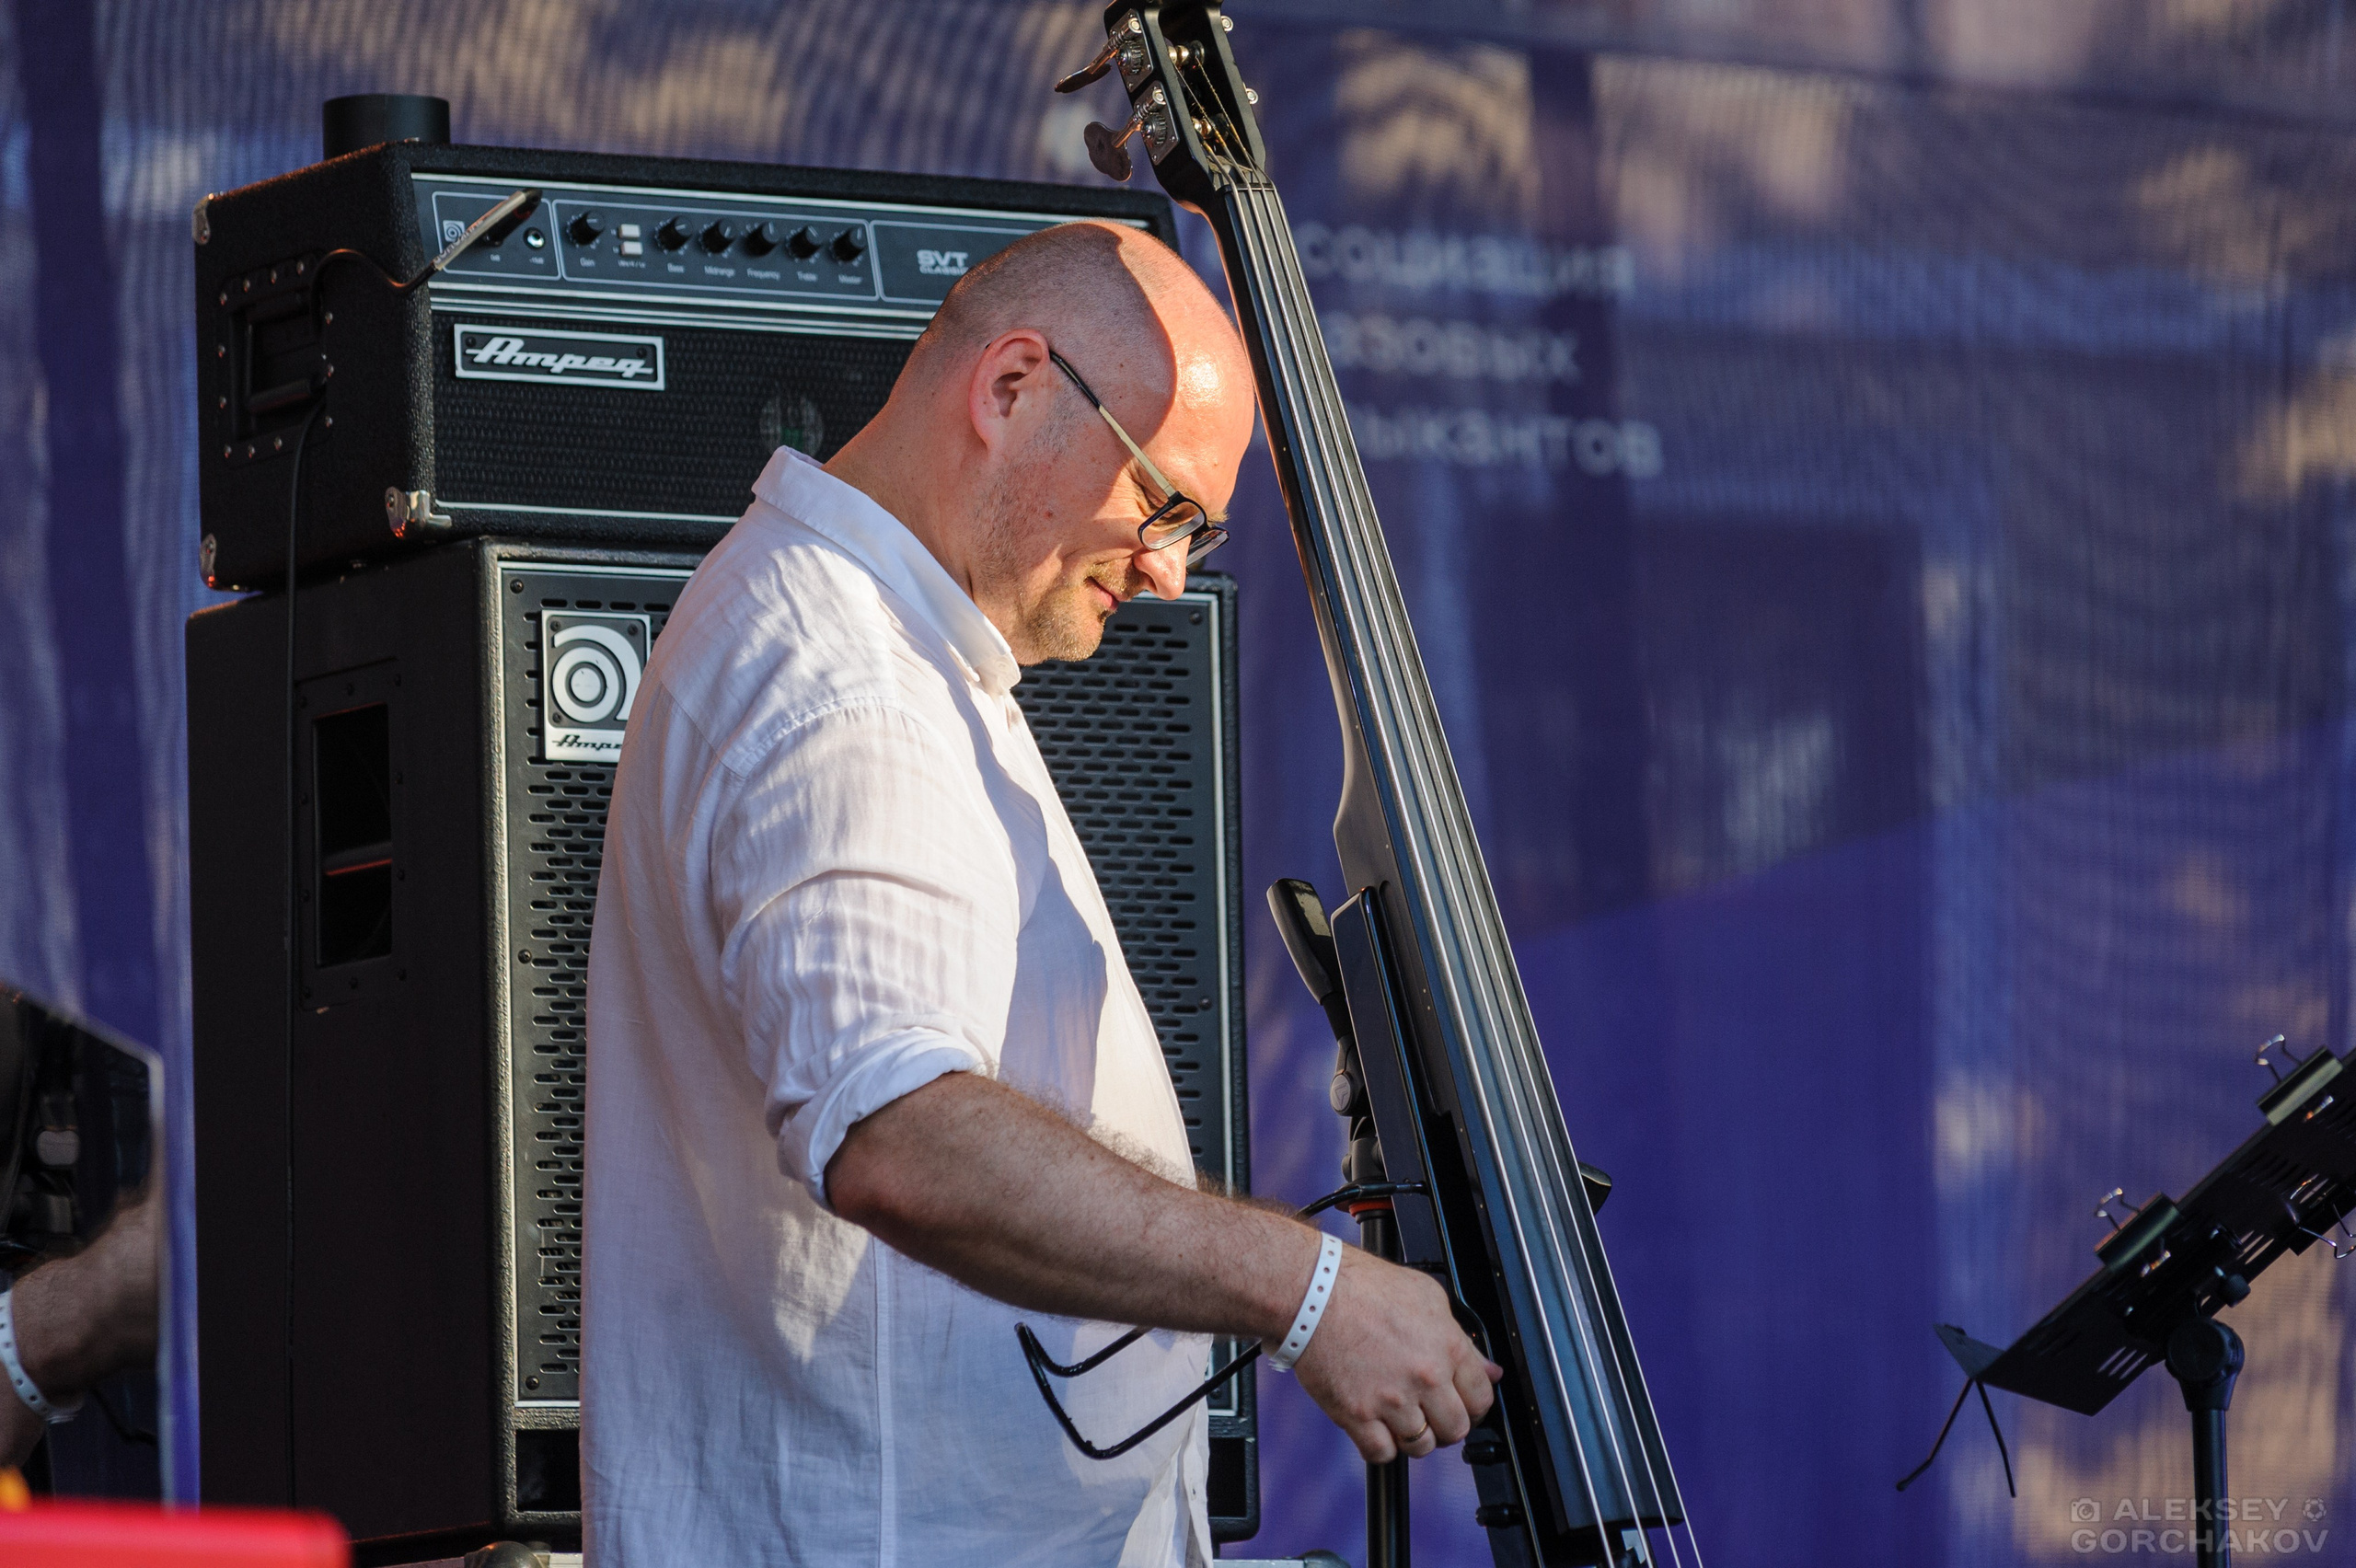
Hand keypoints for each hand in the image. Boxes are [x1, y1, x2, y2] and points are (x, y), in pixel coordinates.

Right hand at [1289, 1243, 1501, 1462]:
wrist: (1312, 1293)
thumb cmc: (1363, 1286)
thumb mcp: (1427, 1296)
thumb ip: (1462, 1338)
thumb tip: (1489, 1369)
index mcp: (1447, 1347)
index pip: (1482, 1398)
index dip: (1474, 1404)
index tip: (1462, 1404)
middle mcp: (1425, 1377)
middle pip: (1455, 1430)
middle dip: (1445, 1425)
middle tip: (1430, 1412)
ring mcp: (1391, 1400)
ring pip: (1420, 1446)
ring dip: (1413, 1436)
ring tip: (1400, 1417)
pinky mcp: (1357, 1414)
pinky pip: (1381, 1454)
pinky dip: (1381, 1446)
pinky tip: (1376, 1427)